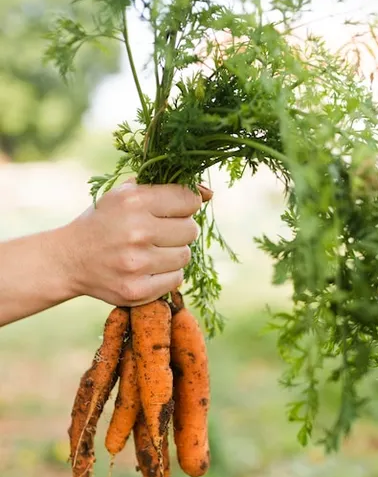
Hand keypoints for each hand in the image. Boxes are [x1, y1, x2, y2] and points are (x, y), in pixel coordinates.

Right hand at [61, 181, 210, 305]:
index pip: (189, 200)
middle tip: (159, 233)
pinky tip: (148, 268)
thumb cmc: (104, 222)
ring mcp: (137, 263)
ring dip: (174, 253)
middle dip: (179, 230)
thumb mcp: (125, 194)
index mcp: (133, 200)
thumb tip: (209, 194)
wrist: (69, 260)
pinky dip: (167, 274)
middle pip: (191, 230)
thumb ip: (165, 186)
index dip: (185, 205)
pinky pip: (176, 279)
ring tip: (151, 250)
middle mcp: (136, 230)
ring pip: (185, 256)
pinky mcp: (137, 290)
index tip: (172, 210)